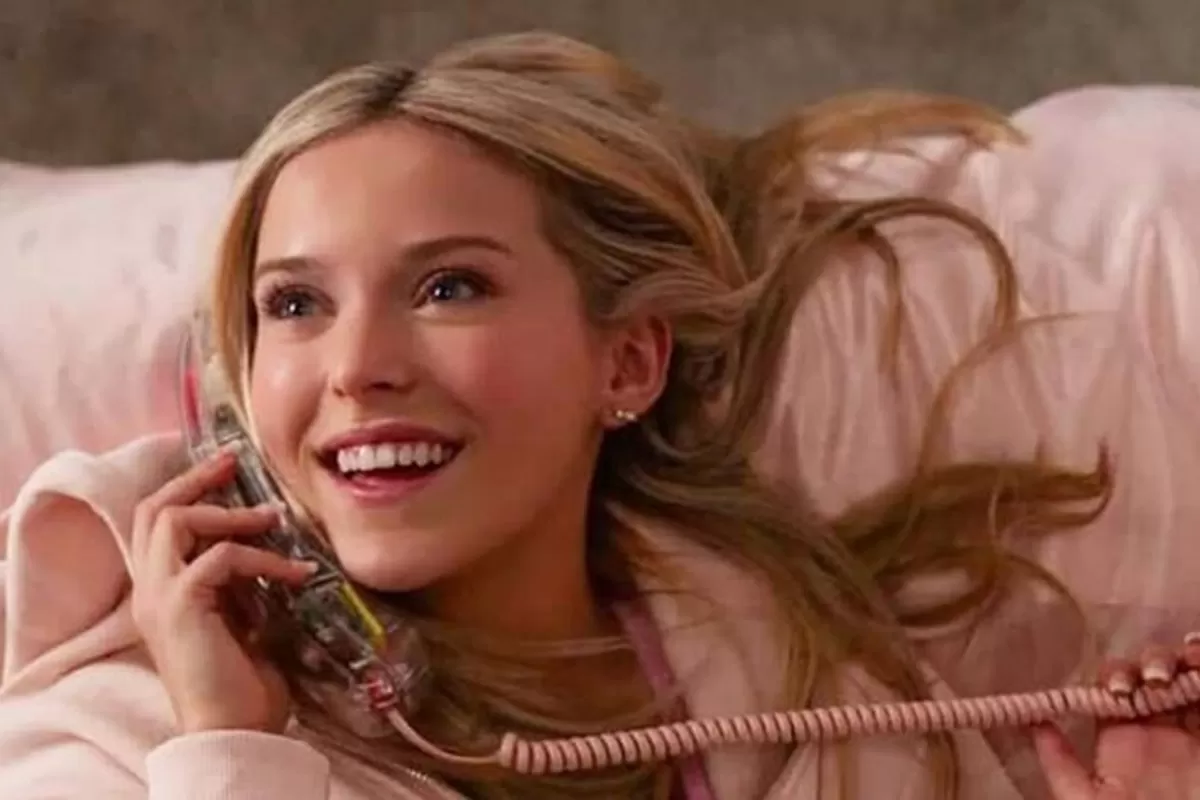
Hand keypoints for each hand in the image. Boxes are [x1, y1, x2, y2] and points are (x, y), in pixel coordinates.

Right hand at [130, 447, 316, 734]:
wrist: (235, 728)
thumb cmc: (244, 679)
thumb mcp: (243, 613)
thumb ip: (240, 578)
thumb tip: (269, 538)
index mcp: (160, 590)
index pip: (157, 523)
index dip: (188, 489)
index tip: (227, 467)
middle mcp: (149, 589)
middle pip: (153, 509)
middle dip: (195, 478)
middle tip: (234, 461)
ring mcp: (158, 596)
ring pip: (173, 521)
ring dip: (229, 513)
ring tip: (273, 518)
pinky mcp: (181, 605)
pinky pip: (219, 557)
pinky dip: (261, 557)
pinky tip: (296, 574)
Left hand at [1033, 634, 1199, 798]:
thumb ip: (1062, 767)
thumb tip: (1035, 724)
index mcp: (1123, 743)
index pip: (1115, 688)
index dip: (1116, 675)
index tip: (1119, 691)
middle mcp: (1161, 733)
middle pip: (1155, 674)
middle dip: (1154, 661)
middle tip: (1155, 680)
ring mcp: (1192, 736)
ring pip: (1190, 678)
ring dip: (1188, 659)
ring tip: (1191, 662)